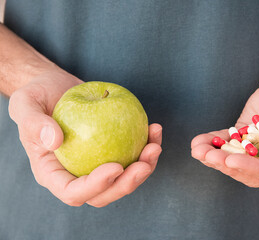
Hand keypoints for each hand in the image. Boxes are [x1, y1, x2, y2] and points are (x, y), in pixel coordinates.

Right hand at [9, 71, 161, 206]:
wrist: (56, 87)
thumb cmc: (36, 95)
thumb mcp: (25, 103)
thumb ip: (34, 123)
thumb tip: (55, 141)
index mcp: (53, 172)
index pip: (74, 191)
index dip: (96, 186)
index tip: (116, 166)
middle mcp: (77, 173)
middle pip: (105, 193)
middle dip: (128, 183)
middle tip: (145, 163)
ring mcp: (96, 163)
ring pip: (124, 178)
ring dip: (144, 166)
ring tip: (155, 145)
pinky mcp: (112, 149)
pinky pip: (132, 155)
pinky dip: (146, 145)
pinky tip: (154, 129)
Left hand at [191, 61, 258, 186]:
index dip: (252, 169)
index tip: (232, 160)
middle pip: (250, 171)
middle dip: (228, 165)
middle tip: (208, 156)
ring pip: (236, 159)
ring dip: (216, 157)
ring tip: (198, 150)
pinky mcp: (247, 133)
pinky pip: (229, 142)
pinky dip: (214, 143)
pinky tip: (199, 142)